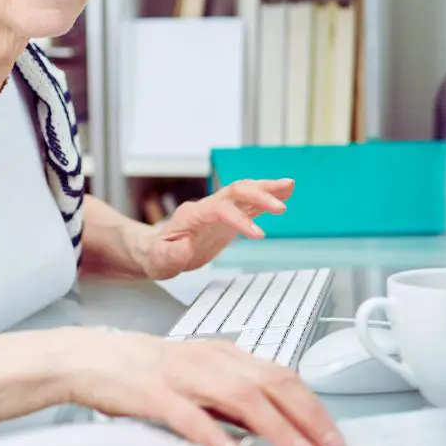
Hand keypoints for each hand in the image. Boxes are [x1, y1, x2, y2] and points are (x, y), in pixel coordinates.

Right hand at [67, 328, 345, 445]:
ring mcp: (181, 373)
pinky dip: (212, 433)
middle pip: (270, 381)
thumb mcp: (197, 376)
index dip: (313, 406)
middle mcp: (208, 358)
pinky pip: (187, 414)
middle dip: (307, 417)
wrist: (90, 356)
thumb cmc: (144, 371)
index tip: (335, 438)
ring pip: (239, 394)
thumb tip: (274, 429)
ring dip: (275, 427)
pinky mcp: (152, 391)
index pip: (280, 375)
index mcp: (222, 353)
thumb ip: (231, 398)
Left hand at [141, 178, 294, 280]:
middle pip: (235, 192)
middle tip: (281, 207)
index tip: (258, 235)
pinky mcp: (227, 218)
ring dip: (266, 189)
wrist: (156, 250)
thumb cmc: (157, 254)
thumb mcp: (159, 259)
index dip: (240, 220)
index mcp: (193, 215)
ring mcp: (219, 210)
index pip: (220, 210)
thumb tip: (184, 247)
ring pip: (244, 192)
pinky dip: (266, 199)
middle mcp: (208, 207)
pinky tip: (284, 194)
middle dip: (258, 196)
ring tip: (289, 185)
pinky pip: (249, 204)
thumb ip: (170, 254)